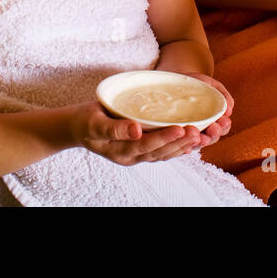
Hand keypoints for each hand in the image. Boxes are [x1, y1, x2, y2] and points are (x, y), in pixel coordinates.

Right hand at [72, 102, 200, 165]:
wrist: (77, 128)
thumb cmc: (85, 120)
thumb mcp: (94, 121)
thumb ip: (114, 128)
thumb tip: (135, 130)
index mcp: (119, 150)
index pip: (147, 145)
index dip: (164, 137)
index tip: (181, 127)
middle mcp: (130, 157)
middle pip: (159, 152)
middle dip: (179, 142)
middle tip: (197, 130)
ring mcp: (135, 156)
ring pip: (163, 154)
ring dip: (181, 147)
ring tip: (199, 135)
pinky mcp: (138, 151)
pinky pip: (160, 153)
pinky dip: (175, 149)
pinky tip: (189, 143)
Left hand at [181, 73, 233, 148]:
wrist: (170, 82)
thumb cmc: (192, 84)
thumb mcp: (208, 84)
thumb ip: (222, 94)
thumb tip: (230, 109)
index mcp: (212, 119)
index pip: (222, 128)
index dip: (224, 126)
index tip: (223, 120)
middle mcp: (202, 129)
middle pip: (212, 138)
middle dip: (214, 135)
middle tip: (213, 128)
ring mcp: (189, 134)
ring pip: (198, 144)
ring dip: (201, 142)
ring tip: (201, 137)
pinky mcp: (176, 138)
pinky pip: (181, 146)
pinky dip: (184, 147)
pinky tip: (186, 146)